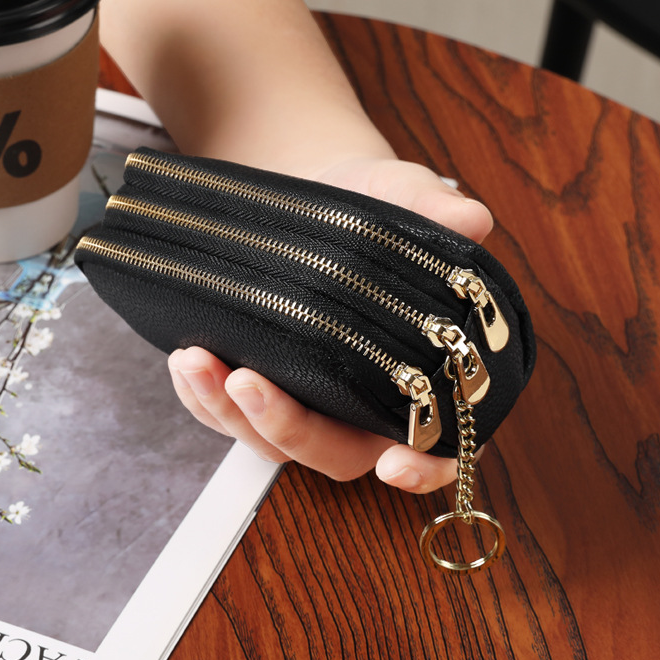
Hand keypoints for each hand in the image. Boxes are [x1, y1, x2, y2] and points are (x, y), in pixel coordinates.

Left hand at [167, 156, 492, 492]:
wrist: (318, 193)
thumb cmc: (372, 203)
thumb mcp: (402, 193)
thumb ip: (433, 207)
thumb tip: (472, 219)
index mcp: (423, 373)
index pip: (440, 442)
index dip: (424, 466)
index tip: (395, 464)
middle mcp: (367, 403)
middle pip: (338, 454)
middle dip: (290, 430)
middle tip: (248, 383)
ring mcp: (312, 401)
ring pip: (275, 442)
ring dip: (232, 413)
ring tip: (196, 361)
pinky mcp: (265, 388)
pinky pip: (231, 416)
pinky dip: (205, 398)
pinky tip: (187, 362)